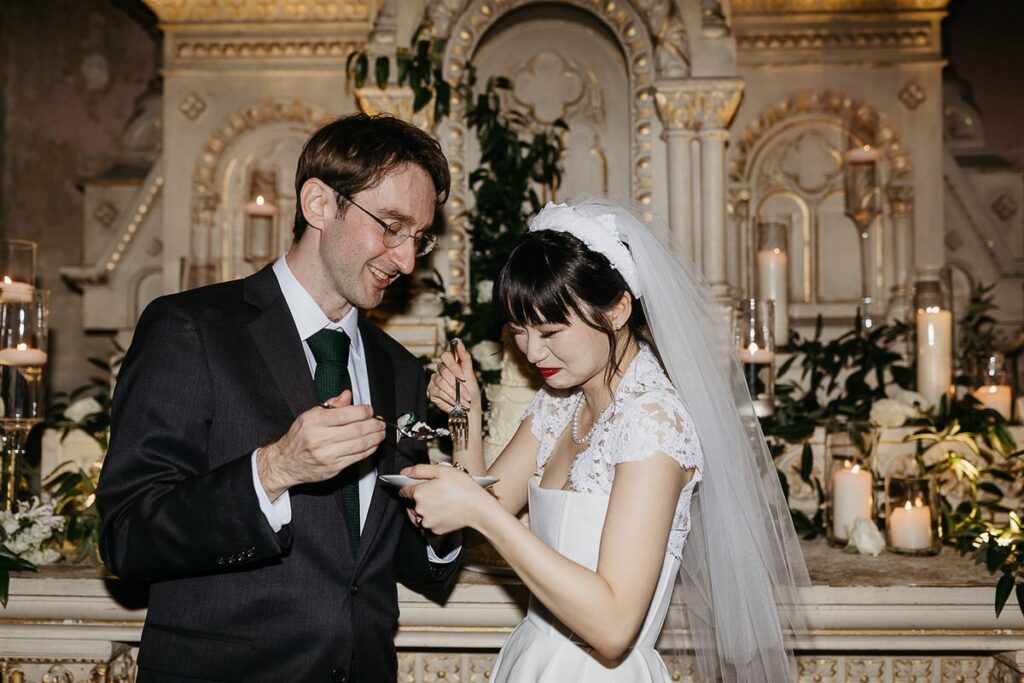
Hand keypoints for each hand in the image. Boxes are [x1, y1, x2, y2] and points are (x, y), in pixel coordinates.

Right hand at [257, 390, 384, 499]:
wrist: (285, 463)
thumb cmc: (299, 438)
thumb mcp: (309, 415)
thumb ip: (331, 405)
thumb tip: (347, 395)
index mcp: (314, 421)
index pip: (346, 414)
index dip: (363, 411)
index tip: (370, 410)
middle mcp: (320, 438)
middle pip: (356, 430)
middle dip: (373, 424)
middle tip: (380, 422)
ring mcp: (327, 455)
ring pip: (360, 445)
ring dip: (375, 437)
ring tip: (381, 432)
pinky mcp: (333, 468)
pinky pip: (357, 458)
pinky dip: (369, 450)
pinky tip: (373, 444)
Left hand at [399, 463, 491, 534]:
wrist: (479, 509)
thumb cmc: (463, 487)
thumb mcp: (442, 470)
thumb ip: (420, 470)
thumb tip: (405, 471)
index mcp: (419, 493)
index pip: (404, 490)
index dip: (411, 486)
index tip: (419, 486)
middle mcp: (419, 510)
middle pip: (411, 503)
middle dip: (419, 498)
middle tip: (436, 493)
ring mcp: (427, 522)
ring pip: (418, 515)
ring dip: (424, 510)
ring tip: (439, 503)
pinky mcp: (434, 531)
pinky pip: (428, 525)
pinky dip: (432, 519)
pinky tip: (443, 512)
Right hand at [428, 338, 479, 414]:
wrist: (469, 406)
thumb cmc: (471, 389)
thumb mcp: (471, 373)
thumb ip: (465, 357)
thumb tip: (459, 342)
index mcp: (450, 363)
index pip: (446, 356)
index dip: (453, 366)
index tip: (463, 377)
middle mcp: (441, 370)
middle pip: (444, 372)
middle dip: (457, 385)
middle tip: (467, 394)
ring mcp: (435, 380)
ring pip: (441, 383)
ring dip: (455, 394)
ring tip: (464, 401)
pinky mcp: (431, 391)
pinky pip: (438, 392)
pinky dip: (449, 398)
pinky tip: (456, 403)